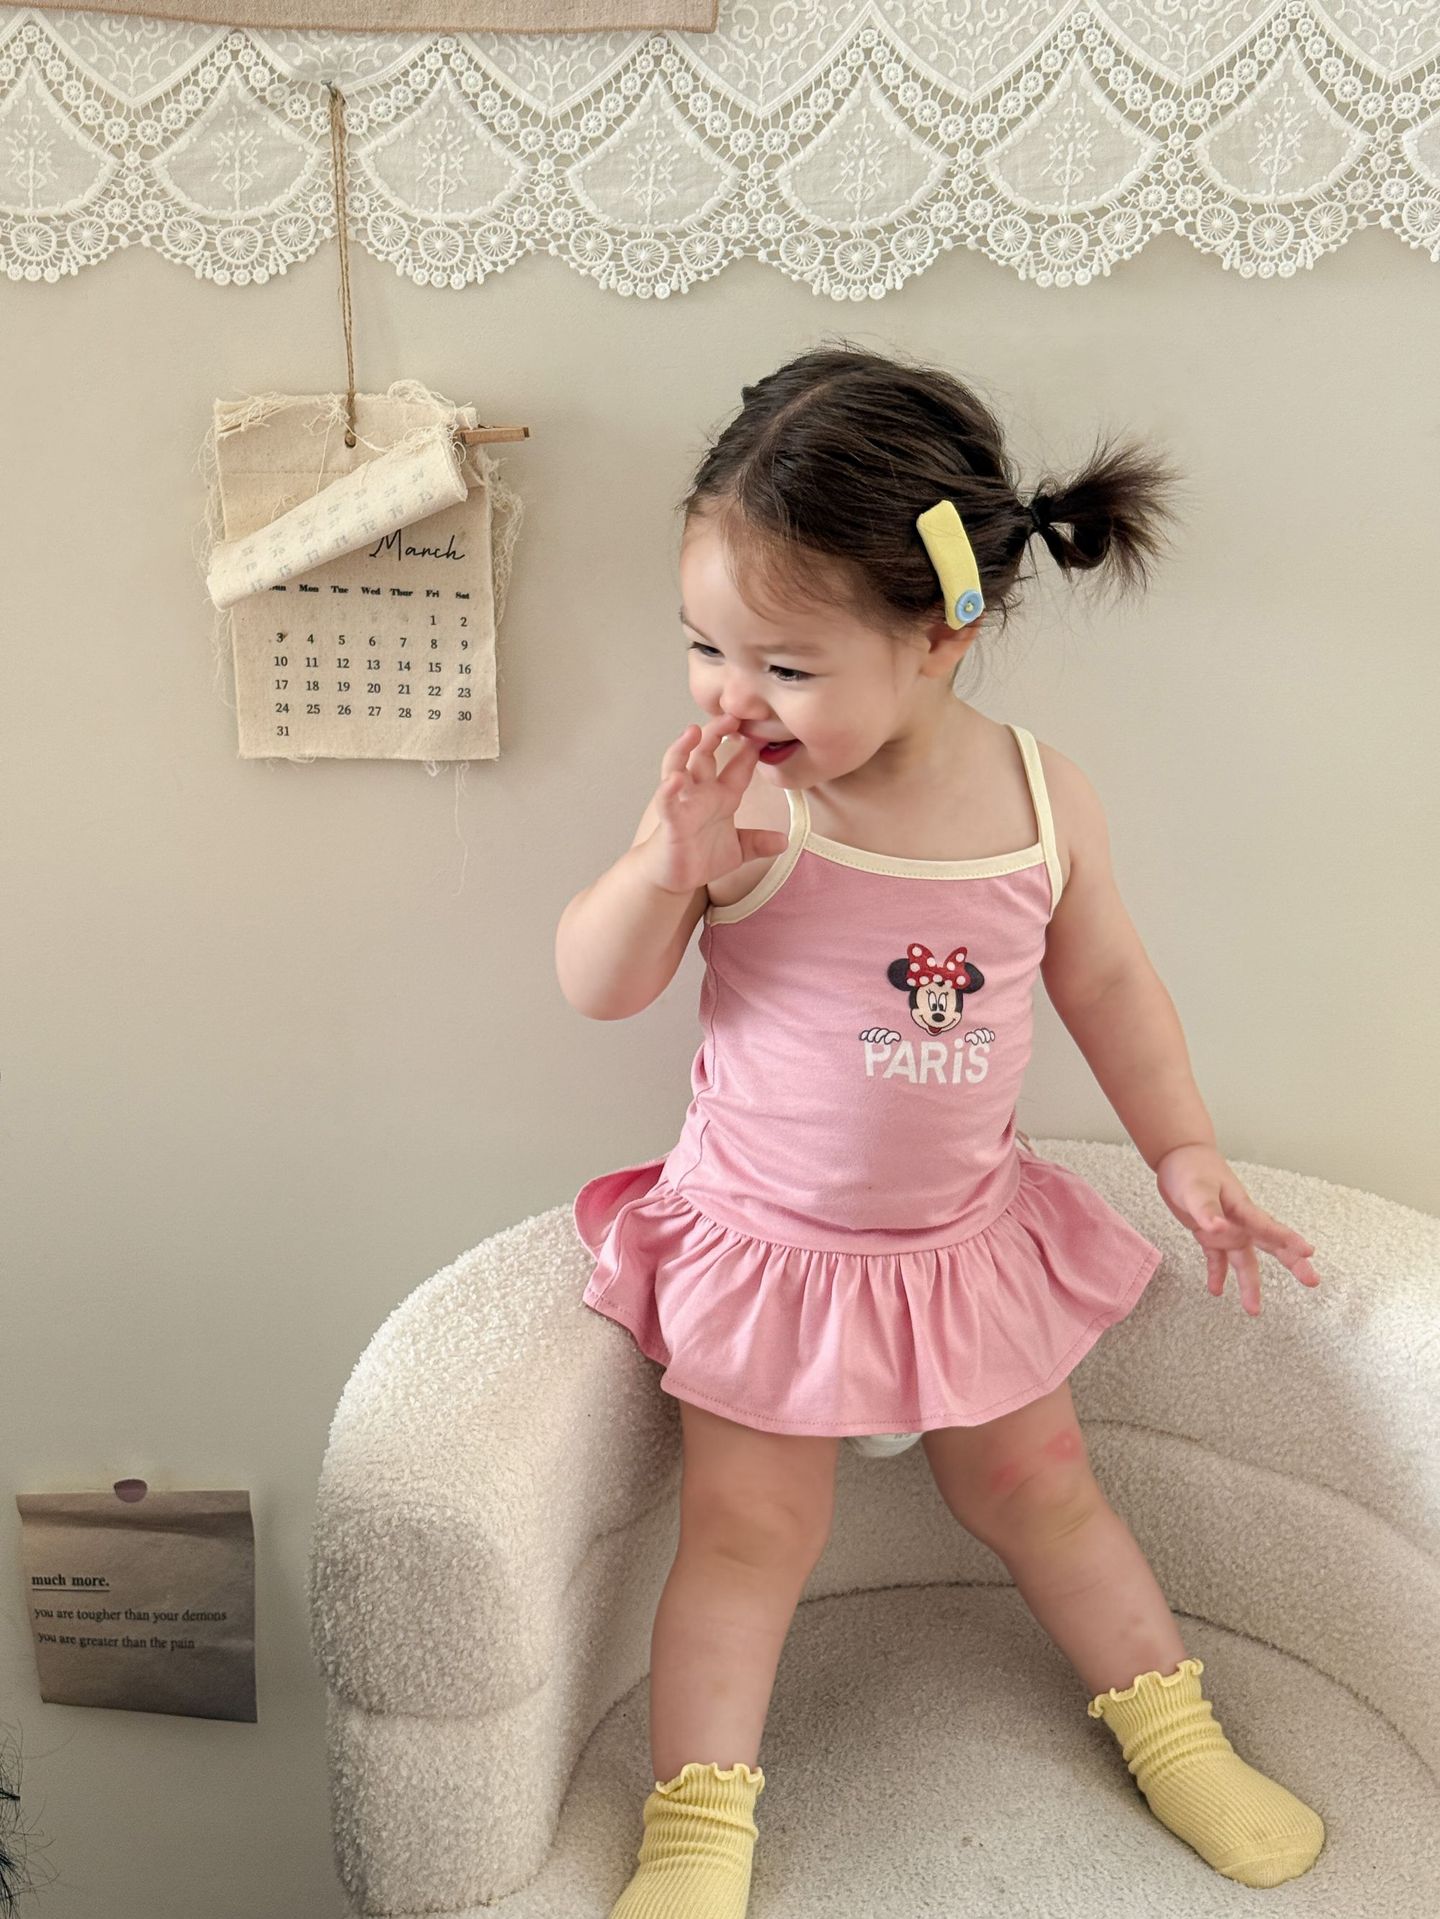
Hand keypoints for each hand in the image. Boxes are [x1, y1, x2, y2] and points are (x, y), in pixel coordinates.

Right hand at [636, 714, 788, 894]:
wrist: (672, 878)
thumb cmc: (699, 858)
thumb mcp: (737, 851)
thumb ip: (759, 843)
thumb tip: (784, 841)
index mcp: (721, 797)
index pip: (738, 767)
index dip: (750, 749)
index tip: (764, 729)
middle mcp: (701, 793)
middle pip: (705, 753)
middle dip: (716, 732)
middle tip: (732, 715)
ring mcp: (683, 803)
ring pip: (679, 766)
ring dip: (684, 748)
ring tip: (693, 730)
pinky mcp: (670, 821)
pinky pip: (667, 801)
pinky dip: (669, 790)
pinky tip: (675, 779)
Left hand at [1154, 1143, 1321, 1316]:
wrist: (1178, 1158)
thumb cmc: (1191, 1168)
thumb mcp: (1196, 1189)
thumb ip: (1206, 1210)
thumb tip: (1216, 1228)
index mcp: (1242, 1208)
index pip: (1269, 1227)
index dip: (1289, 1240)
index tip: (1309, 1252)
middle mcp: (1240, 1221)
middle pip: (1271, 1246)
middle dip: (1292, 1263)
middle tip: (1312, 1280)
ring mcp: (1227, 1229)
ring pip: (1245, 1260)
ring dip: (1249, 1283)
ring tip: (1253, 1310)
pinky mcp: (1210, 1233)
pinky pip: (1217, 1259)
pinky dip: (1217, 1273)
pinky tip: (1216, 1290)